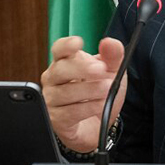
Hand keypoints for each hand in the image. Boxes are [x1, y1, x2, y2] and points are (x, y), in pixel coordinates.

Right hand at [40, 36, 126, 152]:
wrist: (98, 122)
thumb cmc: (99, 92)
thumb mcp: (112, 71)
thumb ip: (113, 56)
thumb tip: (110, 42)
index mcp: (65, 62)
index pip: (59, 49)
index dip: (66, 45)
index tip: (79, 43)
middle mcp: (54, 79)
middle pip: (60, 69)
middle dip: (82, 68)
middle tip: (101, 70)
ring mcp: (52, 99)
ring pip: (65, 92)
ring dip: (90, 90)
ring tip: (107, 89)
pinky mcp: (56, 119)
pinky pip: (69, 112)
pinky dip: (88, 108)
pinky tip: (100, 105)